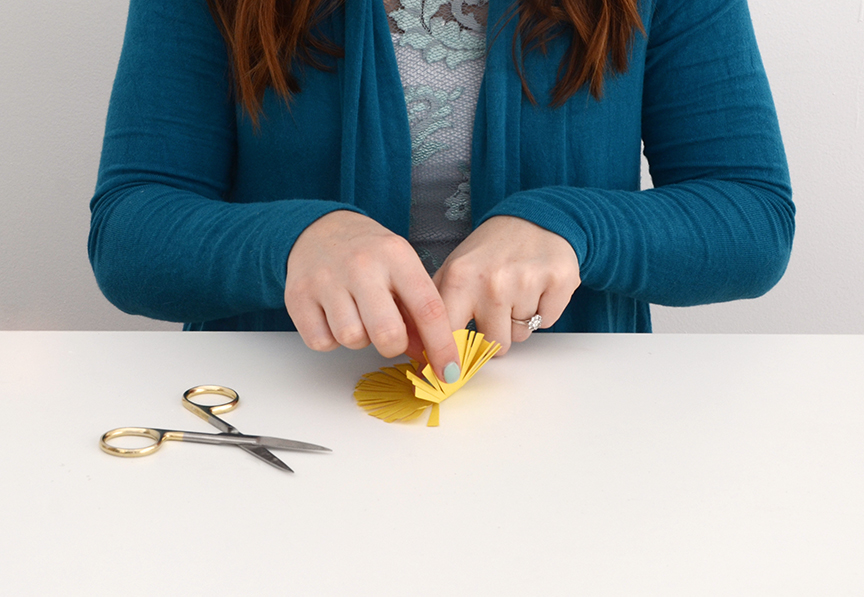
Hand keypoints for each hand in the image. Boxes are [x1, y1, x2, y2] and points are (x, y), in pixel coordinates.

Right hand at [285, 211, 461, 381]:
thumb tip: (427, 355)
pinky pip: (321, 342)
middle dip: (394, 346)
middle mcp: (361, 265)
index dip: (441, 347)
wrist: (318, 229)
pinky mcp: (298, 296)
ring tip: (358, 316)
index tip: (449, 372)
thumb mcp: (401, 268)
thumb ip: (417, 310)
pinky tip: (334, 317)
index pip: (428, 309)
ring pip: (352, 340)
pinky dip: (331, 339)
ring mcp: (326, 280)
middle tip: (390, 335)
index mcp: (396, 255)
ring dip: (360, 339)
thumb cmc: (368, 254)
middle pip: (388, 334)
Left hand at [433, 216, 580, 354]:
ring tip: (516, 290)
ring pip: (521, 335)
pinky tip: (536, 286)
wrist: (534, 219)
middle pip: (494, 345)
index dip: (453, 357)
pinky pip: (547, 321)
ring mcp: (526, 281)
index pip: (450, 337)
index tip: (452, 372)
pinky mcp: (558, 280)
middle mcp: (491, 282)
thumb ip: (438, 309)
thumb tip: (423, 354)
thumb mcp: (454, 270)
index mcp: (459, 279)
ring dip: (520, 320)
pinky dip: (543, 310)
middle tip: (496, 306)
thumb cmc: (490, 252)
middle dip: (496, 333)